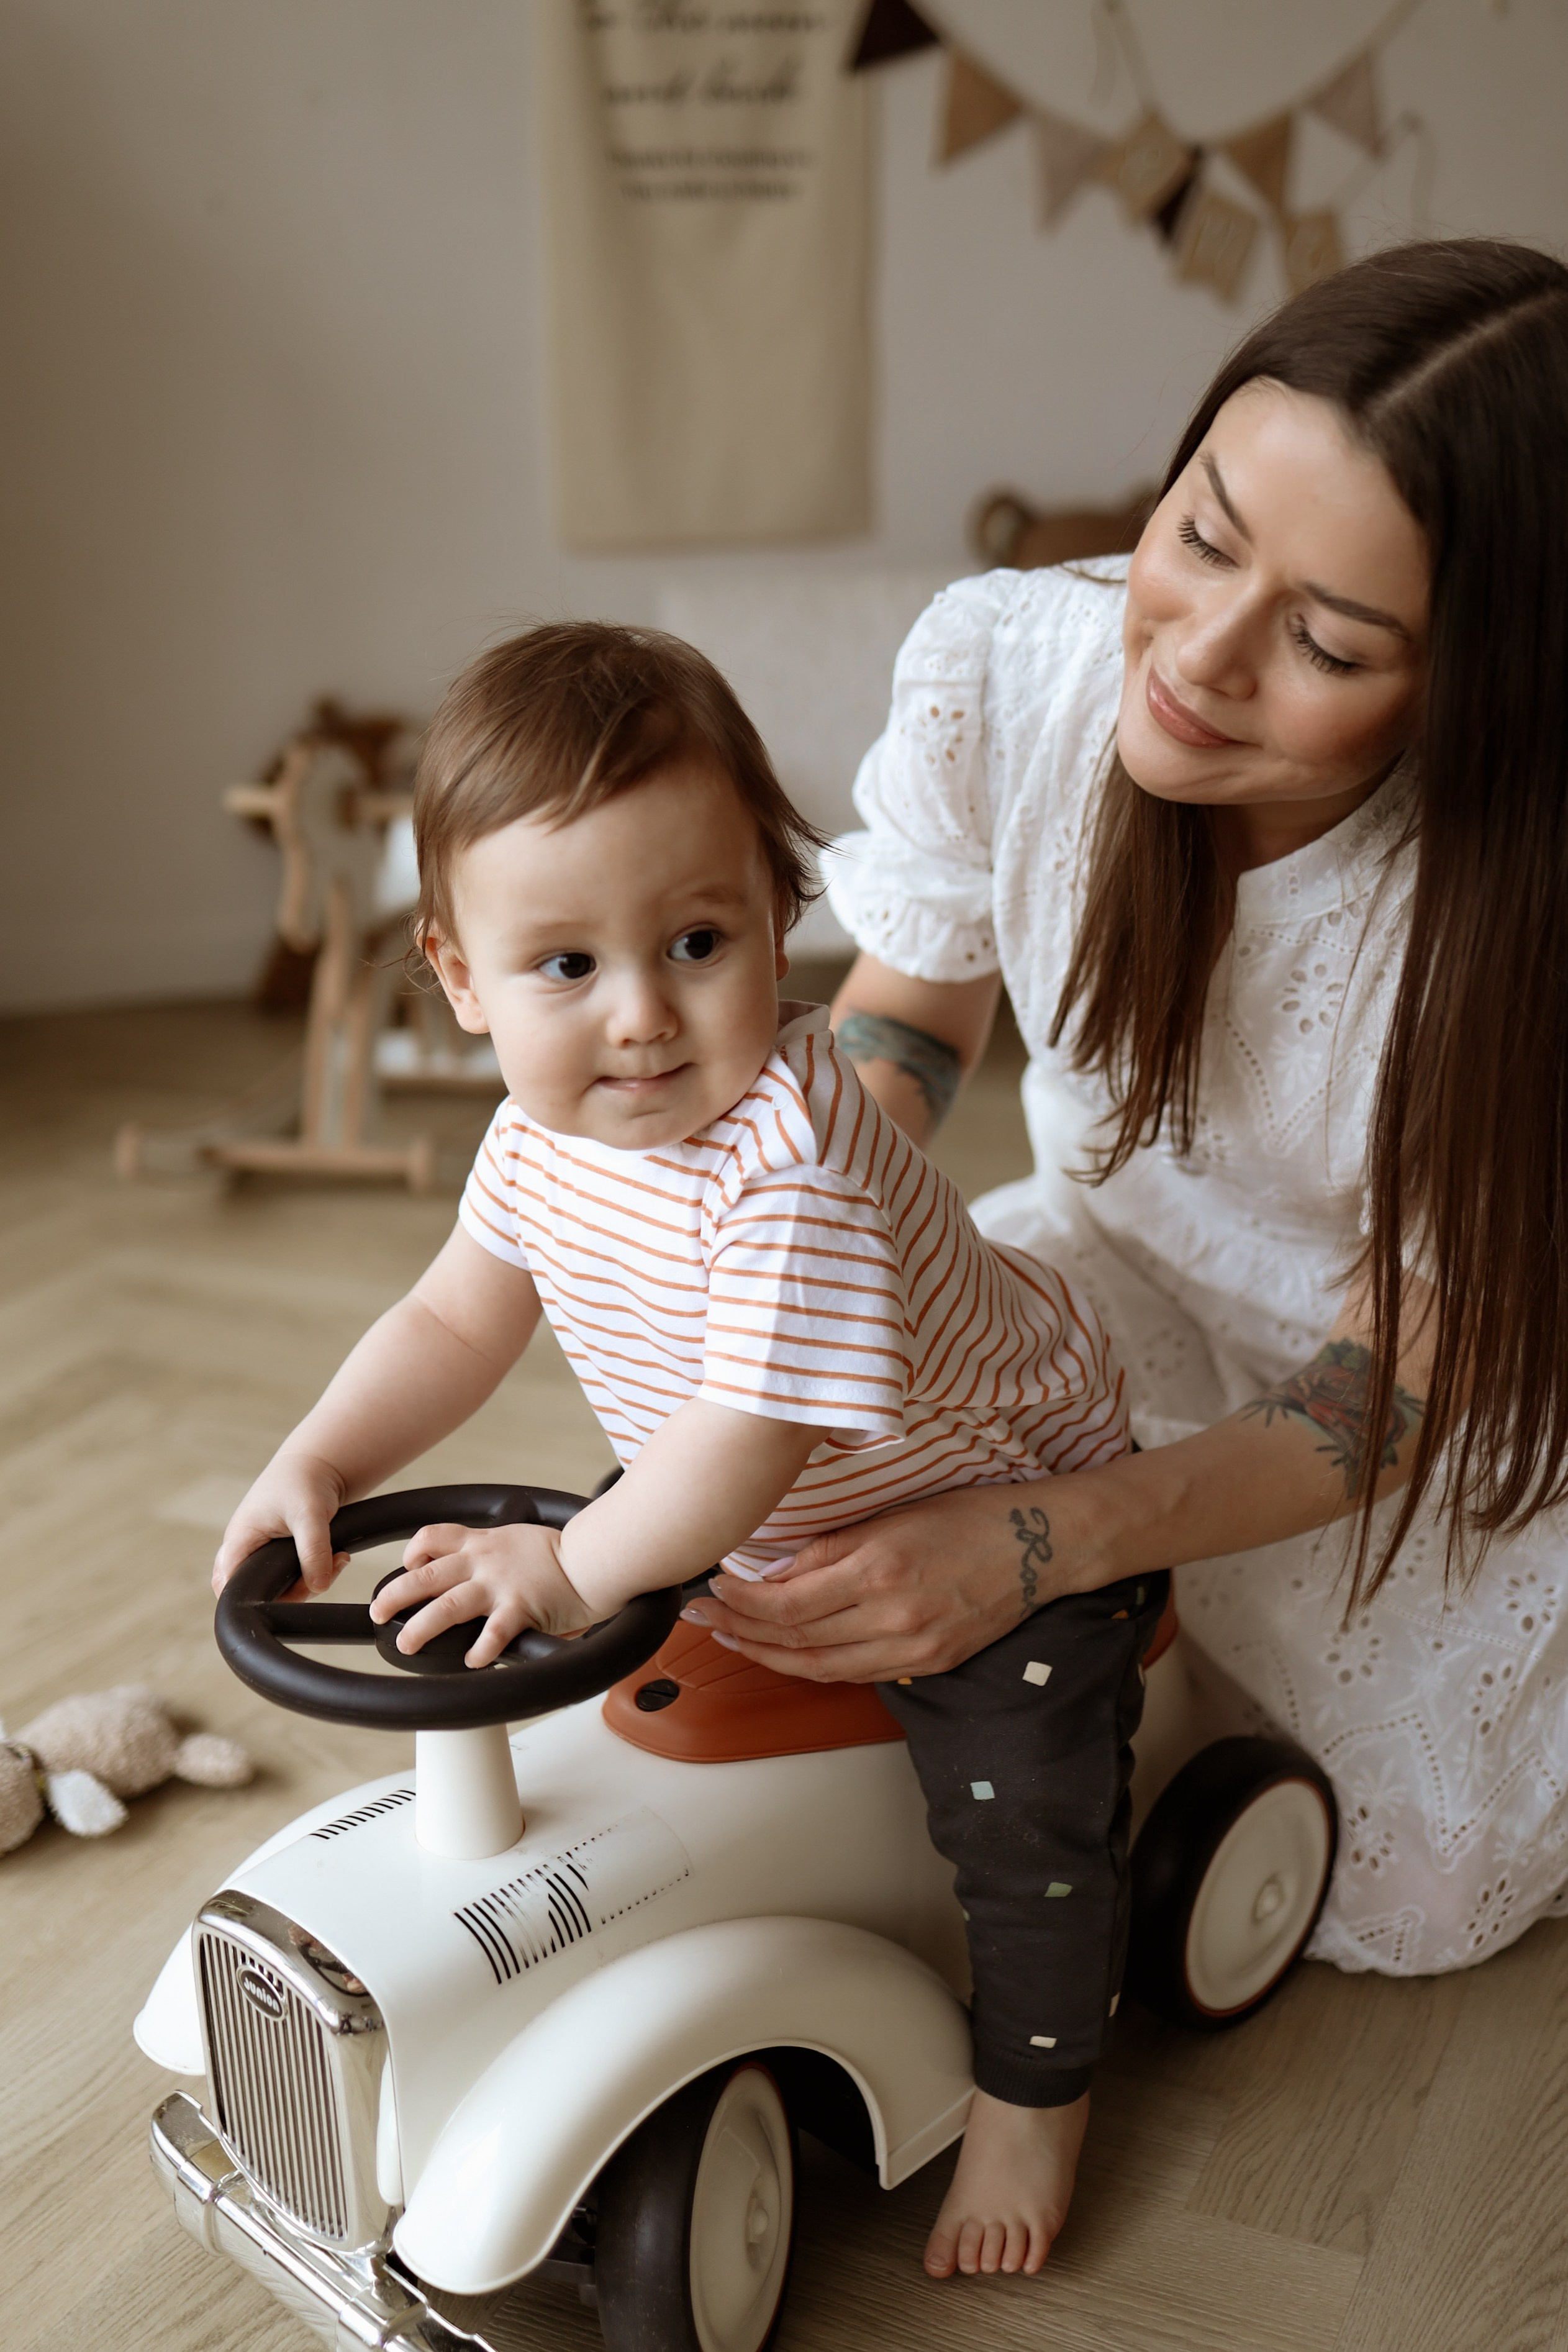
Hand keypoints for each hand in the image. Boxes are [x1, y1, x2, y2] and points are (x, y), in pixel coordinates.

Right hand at [213, 1452, 348, 1598]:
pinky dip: (315, 1573)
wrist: (318, 1465)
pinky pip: (293, 1578)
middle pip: (254, 1593)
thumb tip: (319, 1586)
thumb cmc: (303, 1480)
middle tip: (321, 1575)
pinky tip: (336, 1558)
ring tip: (336, 1559)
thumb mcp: (310, 1513)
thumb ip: (313, 1549)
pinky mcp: (278, 1556)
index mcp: (239, 1540)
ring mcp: (261, 1554)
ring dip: (309, 1582)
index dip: (254, 1600)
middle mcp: (245, 1550)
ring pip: (278, 1589)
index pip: (230, 1587)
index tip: (294, 1593)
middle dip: (291, 1594)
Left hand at [368, 1521, 595, 1667]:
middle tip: (378, 1612)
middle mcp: (484, 1562)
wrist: (594, 1558)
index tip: (408, 1567)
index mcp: (482, 1542)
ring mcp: (500, 1585)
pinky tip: (473, 1662)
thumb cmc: (562, 1554)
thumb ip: (492, 1555)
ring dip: (422, 1627)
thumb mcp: (517, 1539)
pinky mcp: (521, 1609)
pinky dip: (479, 1650)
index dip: (413, 1552)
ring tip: (407, 1644)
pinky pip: (492, 1633)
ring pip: (448, 1605)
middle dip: (395, 1594)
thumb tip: (472, 1580)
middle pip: (427, 1575)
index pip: (434, 1536)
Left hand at [683, 1483, 1080, 1683]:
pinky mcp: (928, 1664)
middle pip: (796, 1642)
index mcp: (879, 1570)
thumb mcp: (891, 1515)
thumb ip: (830, 1548)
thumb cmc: (967, 1517)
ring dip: (769, 1658)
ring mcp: (912, 1648)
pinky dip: (815, 1667)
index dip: (740, 1603)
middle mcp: (893, 1618)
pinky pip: (856, 1674)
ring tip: (733, 1641)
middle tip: (703, 1621)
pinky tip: (789, 1654)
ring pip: (821, 1668)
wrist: (1038, 1546)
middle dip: (741, 1632)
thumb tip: (774, 1571)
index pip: (787, 1603)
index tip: (712, 1589)